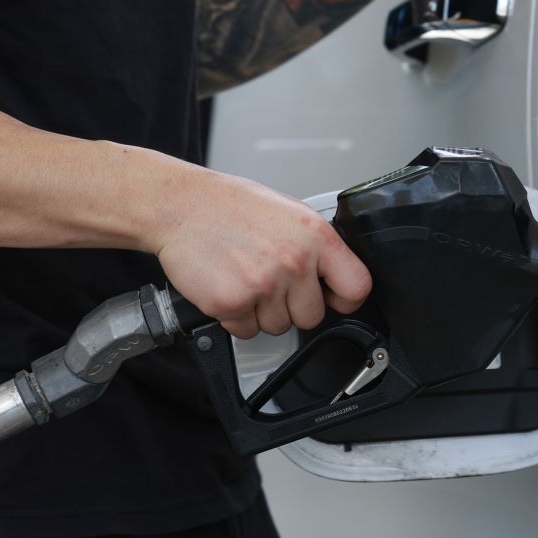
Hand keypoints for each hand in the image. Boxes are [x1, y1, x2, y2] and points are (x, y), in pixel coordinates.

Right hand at [154, 167, 371, 338]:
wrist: (180, 206)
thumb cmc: (229, 206)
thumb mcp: (288, 212)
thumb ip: (314, 246)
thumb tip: (333, 275)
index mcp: (315, 236)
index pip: (357, 287)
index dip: (345, 299)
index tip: (333, 298)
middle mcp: (294, 261)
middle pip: (312, 317)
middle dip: (292, 307)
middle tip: (270, 281)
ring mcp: (263, 285)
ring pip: (277, 327)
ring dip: (261, 312)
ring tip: (245, 278)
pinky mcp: (233, 303)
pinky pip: (246, 331)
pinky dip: (235, 317)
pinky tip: (228, 287)